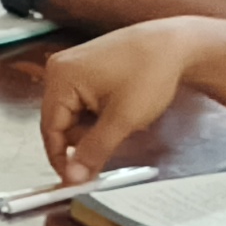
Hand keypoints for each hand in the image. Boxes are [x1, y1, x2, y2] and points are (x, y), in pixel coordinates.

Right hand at [39, 21, 201, 177]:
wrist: (175, 45)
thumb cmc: (151, 70)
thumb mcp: (122, 119)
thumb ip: (94, 151)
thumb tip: (74, 177)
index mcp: (61, 77)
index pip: (50, 130)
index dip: (63, 159)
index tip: (76, 180)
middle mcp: (60, 69)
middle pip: (59, 123)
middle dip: (84, 139)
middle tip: (111, 144)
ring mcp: (72, 67)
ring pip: (73, 115)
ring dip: (93, 127)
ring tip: (121, 119)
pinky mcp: (84, 68)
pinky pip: (82, 102)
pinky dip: (97, 114)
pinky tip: (118, 109)